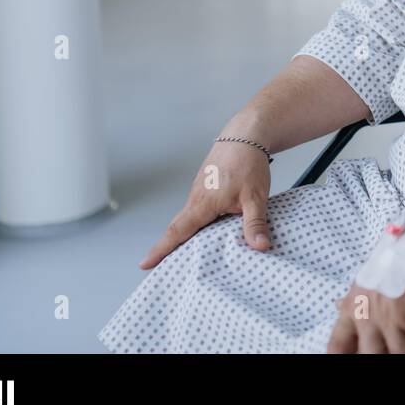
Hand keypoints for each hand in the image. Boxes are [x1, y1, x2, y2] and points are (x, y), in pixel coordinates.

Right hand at [139, 124, 272, 269]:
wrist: (246, 135)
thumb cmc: (248, 163)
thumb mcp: (256, 197)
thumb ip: (255, 223)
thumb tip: (260, 246)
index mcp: (203, 204)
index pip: (177, 232)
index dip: (161, 250)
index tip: (144, 264)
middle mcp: (196, 199)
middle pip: (178, 228)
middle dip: (167, 248)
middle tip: (158, 269)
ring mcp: (200, 192)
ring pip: (189, 219)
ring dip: (184, 237)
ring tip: (182, 259)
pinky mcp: (206, 188)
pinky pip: (197, 211)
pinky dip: (196, 225)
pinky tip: (205, 234)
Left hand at [327, 251, 404, 352]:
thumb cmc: (393, 258)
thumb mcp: (365, 278)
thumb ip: (352, 298)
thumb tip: (336, 306)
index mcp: (352, 308)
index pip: (337, 346)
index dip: (341, 360)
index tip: (351, 363)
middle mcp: (368, 316)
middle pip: (368, 357)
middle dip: (381, 361)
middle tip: (390, 356)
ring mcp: (391, 318)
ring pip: (399, 356)